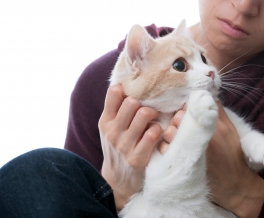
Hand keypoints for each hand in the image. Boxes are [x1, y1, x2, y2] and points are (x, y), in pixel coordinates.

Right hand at [99, 84, 161, 209]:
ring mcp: (124, 146)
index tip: (134, 93)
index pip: (114, 92)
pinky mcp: (137, 158)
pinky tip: (157, 132)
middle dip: (143, 102)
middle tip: (148, 108)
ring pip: (143, 114)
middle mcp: (112, 132)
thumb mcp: (110, 128)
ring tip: (154, 119)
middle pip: (132, 101)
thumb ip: (115, 109)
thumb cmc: (118, 147)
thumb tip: (126, 82)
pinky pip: (152, 134)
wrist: (118, 181)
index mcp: (105, 121)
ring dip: (153, 114)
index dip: (126, 88)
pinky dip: (158, 130)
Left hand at [159, 101, 263, 217]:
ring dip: (169, 131)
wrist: (234, 184)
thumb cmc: (232, 155)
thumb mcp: (230, 130)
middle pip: (178, 117)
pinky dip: (164, 146)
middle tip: (179, 123)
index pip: (192, 106)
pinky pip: (165, 149)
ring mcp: (189, 150)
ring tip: (174, 136)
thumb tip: (208, 96)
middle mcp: (200, 135)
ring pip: (169, 132)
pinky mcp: (181, 163)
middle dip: (176, 117)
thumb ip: (219, 112)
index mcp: (212, 125)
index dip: (186, 107)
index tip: (186, 111)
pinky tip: (170, 147)